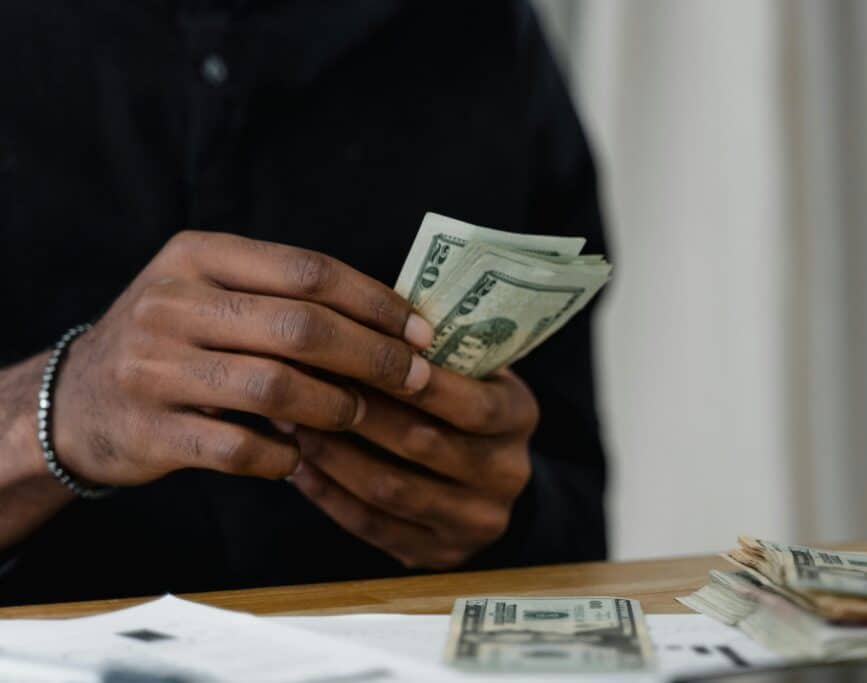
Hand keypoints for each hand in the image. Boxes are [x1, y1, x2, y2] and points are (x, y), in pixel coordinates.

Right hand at [52, 230, 433, 485]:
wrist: (77, 399)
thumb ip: (283, 296)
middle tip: (415, 379)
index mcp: (198, 256)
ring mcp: (155, 368)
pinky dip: (282, 458)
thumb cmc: (174, 340)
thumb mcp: (212, 292)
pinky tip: (299, 457)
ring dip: (333, 407)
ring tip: (358, 415)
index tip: (421, 330)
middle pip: (300, 327)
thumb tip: (393, 323)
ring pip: (274, 387)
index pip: (308, 269)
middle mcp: (172, 303)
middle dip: (373, 356)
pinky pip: (240, 450)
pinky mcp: (151, 430)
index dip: (375, 302)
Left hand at [289, 367, 537, 569]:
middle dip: (357, 411)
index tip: (354, 352)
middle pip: (422, 445)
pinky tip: (299, 466)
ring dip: (333, 453)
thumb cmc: (466, 404)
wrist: (492, 482)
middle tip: (303, 381)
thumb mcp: (474, 371)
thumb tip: (355, 324)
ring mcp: (474, 521)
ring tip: (292, 421)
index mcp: (519, 418)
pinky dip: (329, 494)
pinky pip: (372, 525)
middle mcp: (505, 474)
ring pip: (390, 489)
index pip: (471, 404)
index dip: (413, 383)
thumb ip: (437, 354)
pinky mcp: (437, 555)